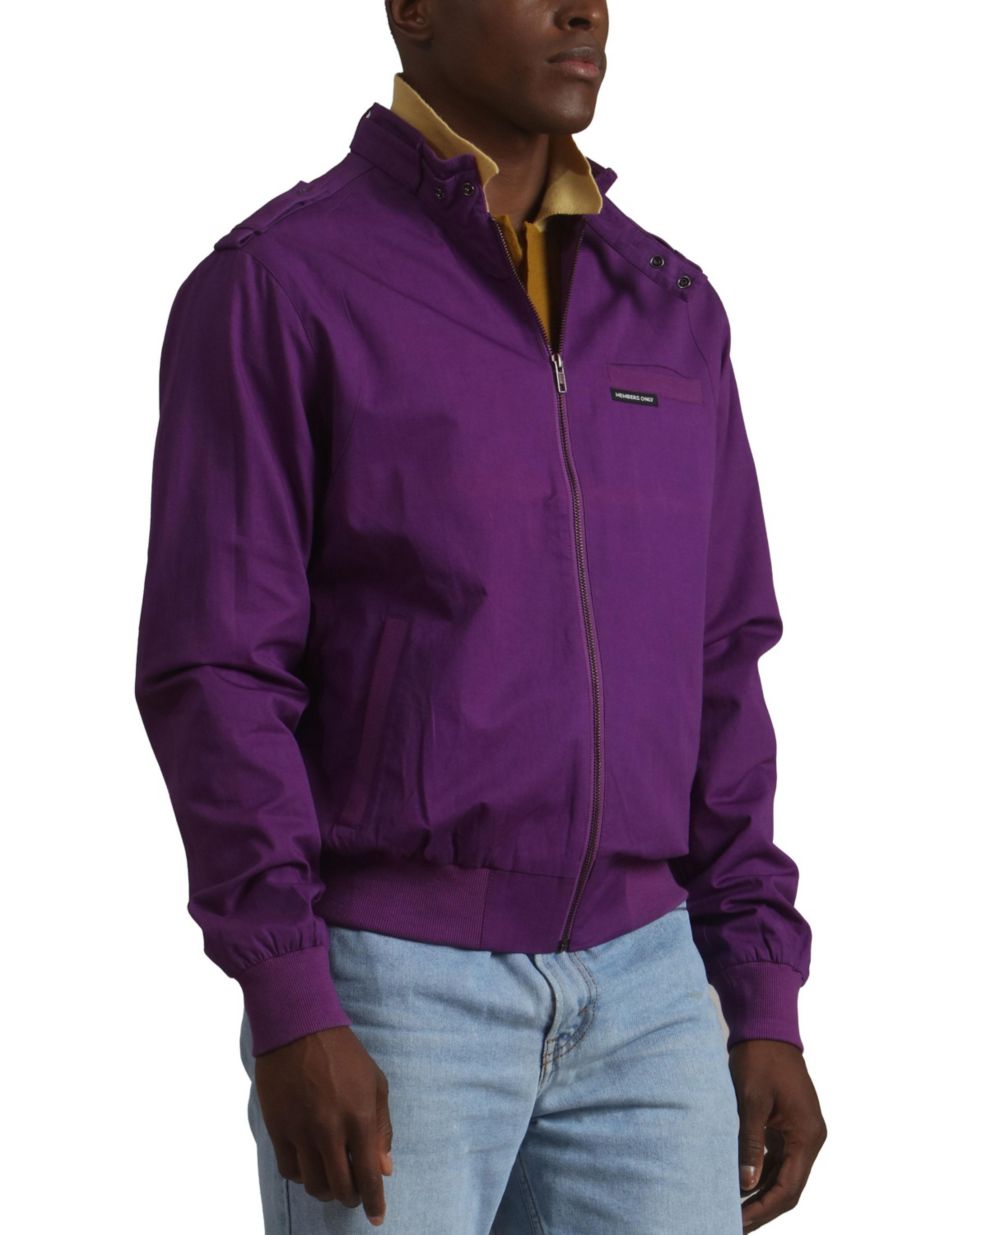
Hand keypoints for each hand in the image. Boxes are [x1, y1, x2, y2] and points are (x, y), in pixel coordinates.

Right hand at [254, 1026, 393, 1226]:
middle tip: (354, 1195)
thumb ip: (381, 1128)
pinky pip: (289, 1170)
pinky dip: (302, 1176)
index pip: (368, 1175)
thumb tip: (384, 1168)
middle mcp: (329, 1129)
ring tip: (333, 1181)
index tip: (377, 1217)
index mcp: (359, 1116)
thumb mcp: (375, 1083)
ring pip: (313, 1184)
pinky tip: (310, 1166)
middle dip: (350, 1198)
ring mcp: (301, 1130)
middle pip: (339, 1187)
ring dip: (326, 1190)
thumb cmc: (344, 1054)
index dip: (374, 1201)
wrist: (299, 1028)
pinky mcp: (278, 1128)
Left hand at [729, 1039, 826, 1230]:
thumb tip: (747, 1183)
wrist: (766, 1028)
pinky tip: (740, 1184)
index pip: (789, 1187)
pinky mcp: (788, 1126)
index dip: (765, 1208)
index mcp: (807, 1135)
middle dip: (763, 1207)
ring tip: (733, 1210)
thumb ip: (751, 1143)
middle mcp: (809, 1138)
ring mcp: (800, 1132)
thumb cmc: (759, 1059)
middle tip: (733, 1224)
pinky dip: (761, 1173)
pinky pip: (777, 1159)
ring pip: (783, 1175)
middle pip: (789, 1186)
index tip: (741, 1223)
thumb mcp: (752, 1101)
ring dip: (761, 1193)